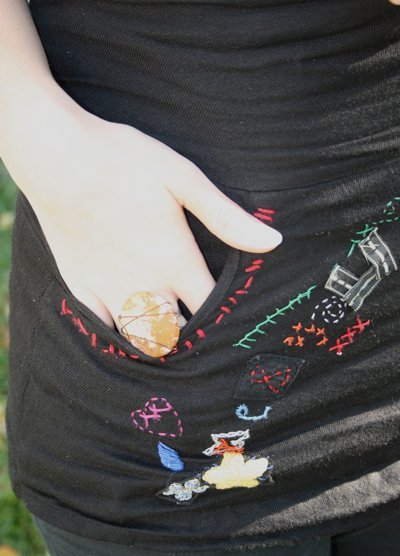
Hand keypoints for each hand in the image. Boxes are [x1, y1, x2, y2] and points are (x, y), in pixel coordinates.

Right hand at [4, 98, 281, 350]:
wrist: (57, 156)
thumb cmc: (123, 160)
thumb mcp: (184, 179)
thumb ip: (227, 217)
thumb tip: (273, 242)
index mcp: (176, 262)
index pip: (211, 309)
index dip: (226, 319)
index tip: (234, 319)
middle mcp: (146, 285)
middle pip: (177, 334)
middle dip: (192, 335)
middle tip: (198, 323)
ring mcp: (110, 290)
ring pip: (141, 340)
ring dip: (158, 339)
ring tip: (167, 326)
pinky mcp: (81, 287)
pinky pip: (102, 329)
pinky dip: (118, 334)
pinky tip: (125, 323)